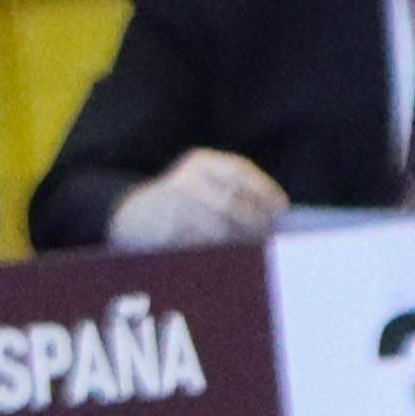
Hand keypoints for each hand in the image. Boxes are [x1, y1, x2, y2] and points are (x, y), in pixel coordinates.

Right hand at [108, 149, 289, 250]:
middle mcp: (186, 179)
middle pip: (231, 202)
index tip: (282, 208)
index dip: (264, 190)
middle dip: (255, 221)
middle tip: (270, 234)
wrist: (133, 213)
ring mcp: (174, 204)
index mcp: (202, 162)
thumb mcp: (207, 181)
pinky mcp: (166, 230)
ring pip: (217, 227)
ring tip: (255, 246)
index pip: (240, 171)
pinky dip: (220, 250)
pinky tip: (230, 254)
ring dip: (240, 240)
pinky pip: (202, 244)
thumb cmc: (184, 199)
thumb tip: (278, 211)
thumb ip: (237, 189)